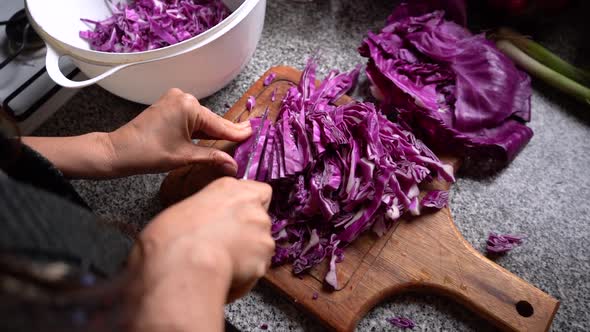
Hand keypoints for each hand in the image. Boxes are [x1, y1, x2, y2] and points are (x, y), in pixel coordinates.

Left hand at [106, 88, 251, 176]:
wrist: (119, 151)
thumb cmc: (148, 153)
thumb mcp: (185, 157)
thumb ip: (212, 157)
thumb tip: (233, 166)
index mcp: (189, 106)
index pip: (219, 124)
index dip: (237, 133)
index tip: (253, 133)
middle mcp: (184, 98)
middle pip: (212, 120)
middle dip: (228, 132)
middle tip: (249, 134)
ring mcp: (175, 100)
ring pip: (202, 120)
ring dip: (215, 131)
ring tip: (236, 137)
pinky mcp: (170, 106)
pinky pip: (192, 118)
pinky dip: (201, 129)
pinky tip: (214, 135)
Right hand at [124, 177, 273, 330]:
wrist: (185, 260)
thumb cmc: (173, 235)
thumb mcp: (185, 210)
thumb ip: (208, 212)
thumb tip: (208, 225)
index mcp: (229, 188)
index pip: (261, 191)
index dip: (253, 205)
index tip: (239, 217)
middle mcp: (252, 207)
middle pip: (261, 220)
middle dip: (248, 233)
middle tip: (225, 246)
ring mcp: (262, 233)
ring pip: (261, 246)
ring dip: (248, 254)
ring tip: (222, 264)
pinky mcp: (264, 259)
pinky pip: (257, 269)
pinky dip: (246, 275)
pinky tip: (225, 276)